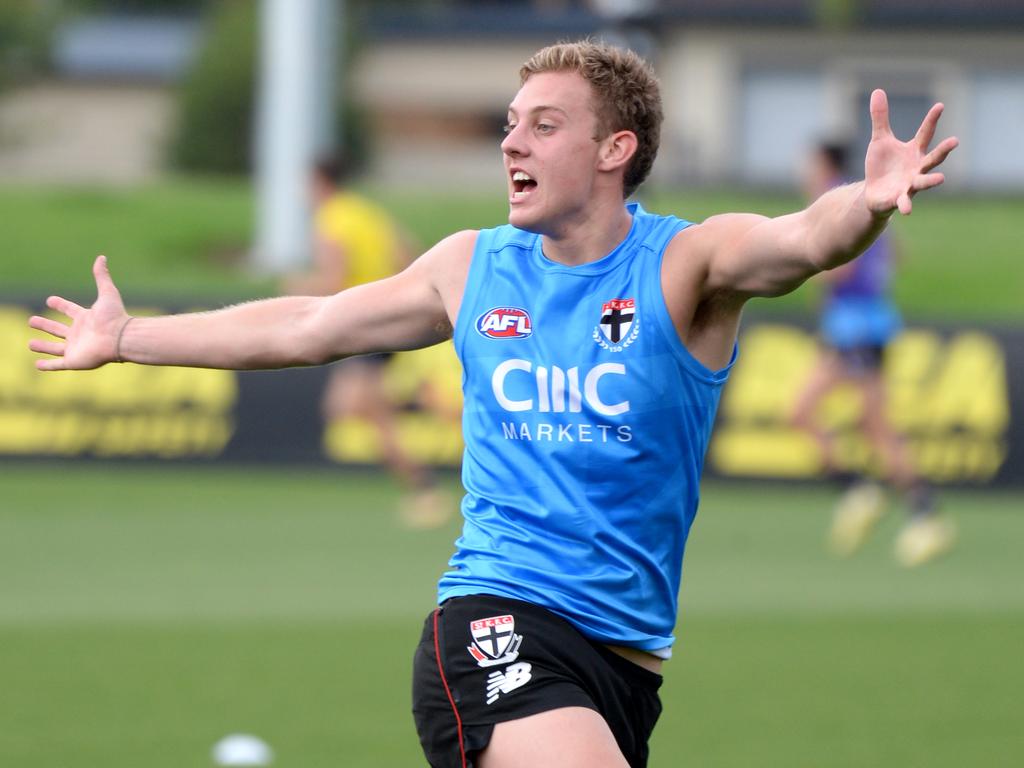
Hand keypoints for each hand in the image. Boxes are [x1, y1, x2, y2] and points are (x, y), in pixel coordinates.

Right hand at [28, 255, 130, 370]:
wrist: (120, 338)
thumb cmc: (115, 317)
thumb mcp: (107, 292)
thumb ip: (102, 276)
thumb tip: (101, 257)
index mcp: (86, 318)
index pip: (70, 310)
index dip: (61, 305)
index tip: (50, 300)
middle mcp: (80, 334)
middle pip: (59, 330)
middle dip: (46, 325)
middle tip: (31, 320)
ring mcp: (76, 348)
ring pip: (56, 348)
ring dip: (43, 346)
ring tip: (30, 344)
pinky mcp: (74, 361)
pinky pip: (57, 365)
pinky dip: (47, 366)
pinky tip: (37, 365)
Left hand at [864, 89, 958, 215]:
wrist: (874, 193)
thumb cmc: (882, 166)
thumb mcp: (879, 140)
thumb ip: (881, 118)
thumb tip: (878, 90)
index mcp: (914, 151)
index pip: (925, 133)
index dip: (932, 120)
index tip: (940, 105)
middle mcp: (917, 168)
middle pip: (933, 158)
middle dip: (943, 151)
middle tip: (954, 141)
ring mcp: (910, 184)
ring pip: (924, 182)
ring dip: (931, 180)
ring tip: (940, 179)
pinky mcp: (899, 199)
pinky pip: (904, 202)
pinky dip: (905, 204)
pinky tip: (907, 209)